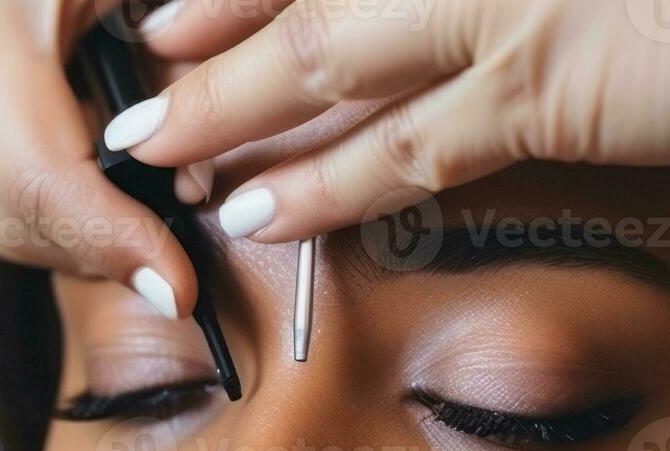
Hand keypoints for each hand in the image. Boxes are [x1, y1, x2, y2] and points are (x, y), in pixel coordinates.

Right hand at [0, 1, 203, 315]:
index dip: (123, 245)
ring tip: (94, 165)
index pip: (50, 191)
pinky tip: (25, 144)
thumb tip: (207, 98)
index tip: (179, 288)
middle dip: (106, 235)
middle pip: (31, 232)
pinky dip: (2, 197)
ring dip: (55, 221)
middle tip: (160, 209)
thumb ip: (144, 35)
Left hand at [114, 0, 669, 243]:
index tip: (162, 15)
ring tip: (164, 160)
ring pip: (324, 70)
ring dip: (233, 117)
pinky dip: (327, 181)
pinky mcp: (536, 92)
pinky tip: (262, 210)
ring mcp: (491, 12)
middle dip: (201, 54)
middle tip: (133, 98)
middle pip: (293, 1)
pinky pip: (404, 147)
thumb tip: (446, 22)